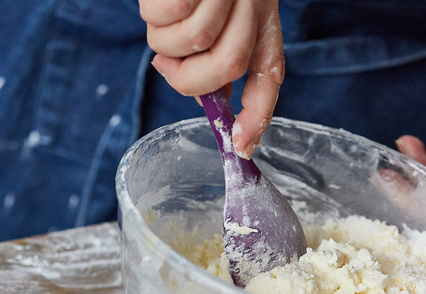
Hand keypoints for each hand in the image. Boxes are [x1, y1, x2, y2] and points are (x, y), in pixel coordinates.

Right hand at [140, 0, 282, 158]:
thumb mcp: (221, 23)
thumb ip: (219, 60)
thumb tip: (209, 104)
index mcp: (262, 23)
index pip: (269, 75)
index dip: (257, 116)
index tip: (240, 147)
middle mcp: (254, 6)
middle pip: (226, 65)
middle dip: (190, 76)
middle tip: (169, 64)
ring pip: (192, 39)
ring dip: (167, 38)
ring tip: (169, 16)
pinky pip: (168, 14)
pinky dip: (156, 11)